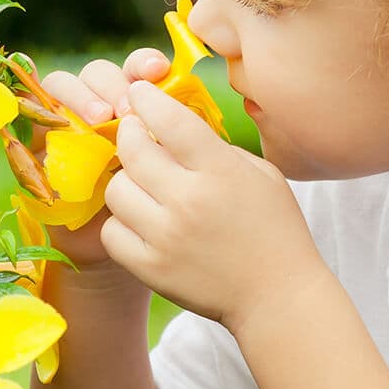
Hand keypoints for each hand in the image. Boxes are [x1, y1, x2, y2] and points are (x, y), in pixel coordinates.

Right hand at [37, 48, 170, 270]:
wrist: (141, 250)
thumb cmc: (173, 207)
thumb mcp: (183, 169)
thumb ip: (183, 138)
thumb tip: (191, 109)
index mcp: (142, 103)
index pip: (137, 67)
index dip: (143, 63)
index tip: (159, 72)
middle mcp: (104, 109)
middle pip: (97, 73)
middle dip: (111, 84)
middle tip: (126, 110)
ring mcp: (70, 126)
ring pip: (62, 88)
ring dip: (80, 97)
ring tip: (99, 121)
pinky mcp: (41, 147)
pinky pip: (31, 118)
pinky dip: (37, 109)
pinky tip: (48, 116)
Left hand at [101, 80, 327, 328]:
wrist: (277, 296)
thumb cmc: (274, 229)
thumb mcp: (261, 174)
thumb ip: (217, 147)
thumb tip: (172, 124)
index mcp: (220, 172)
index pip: (169, 120)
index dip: (147, 99)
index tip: (139, 92)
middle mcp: (189, 201)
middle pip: (132, 150)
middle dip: (128, 133)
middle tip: (133, 132)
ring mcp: (166, 237)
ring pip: (116, 190)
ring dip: (125, 180)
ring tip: (140, 182)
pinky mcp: (151, 268)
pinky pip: (112, 232)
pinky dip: (121, 223)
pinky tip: (139, 220)